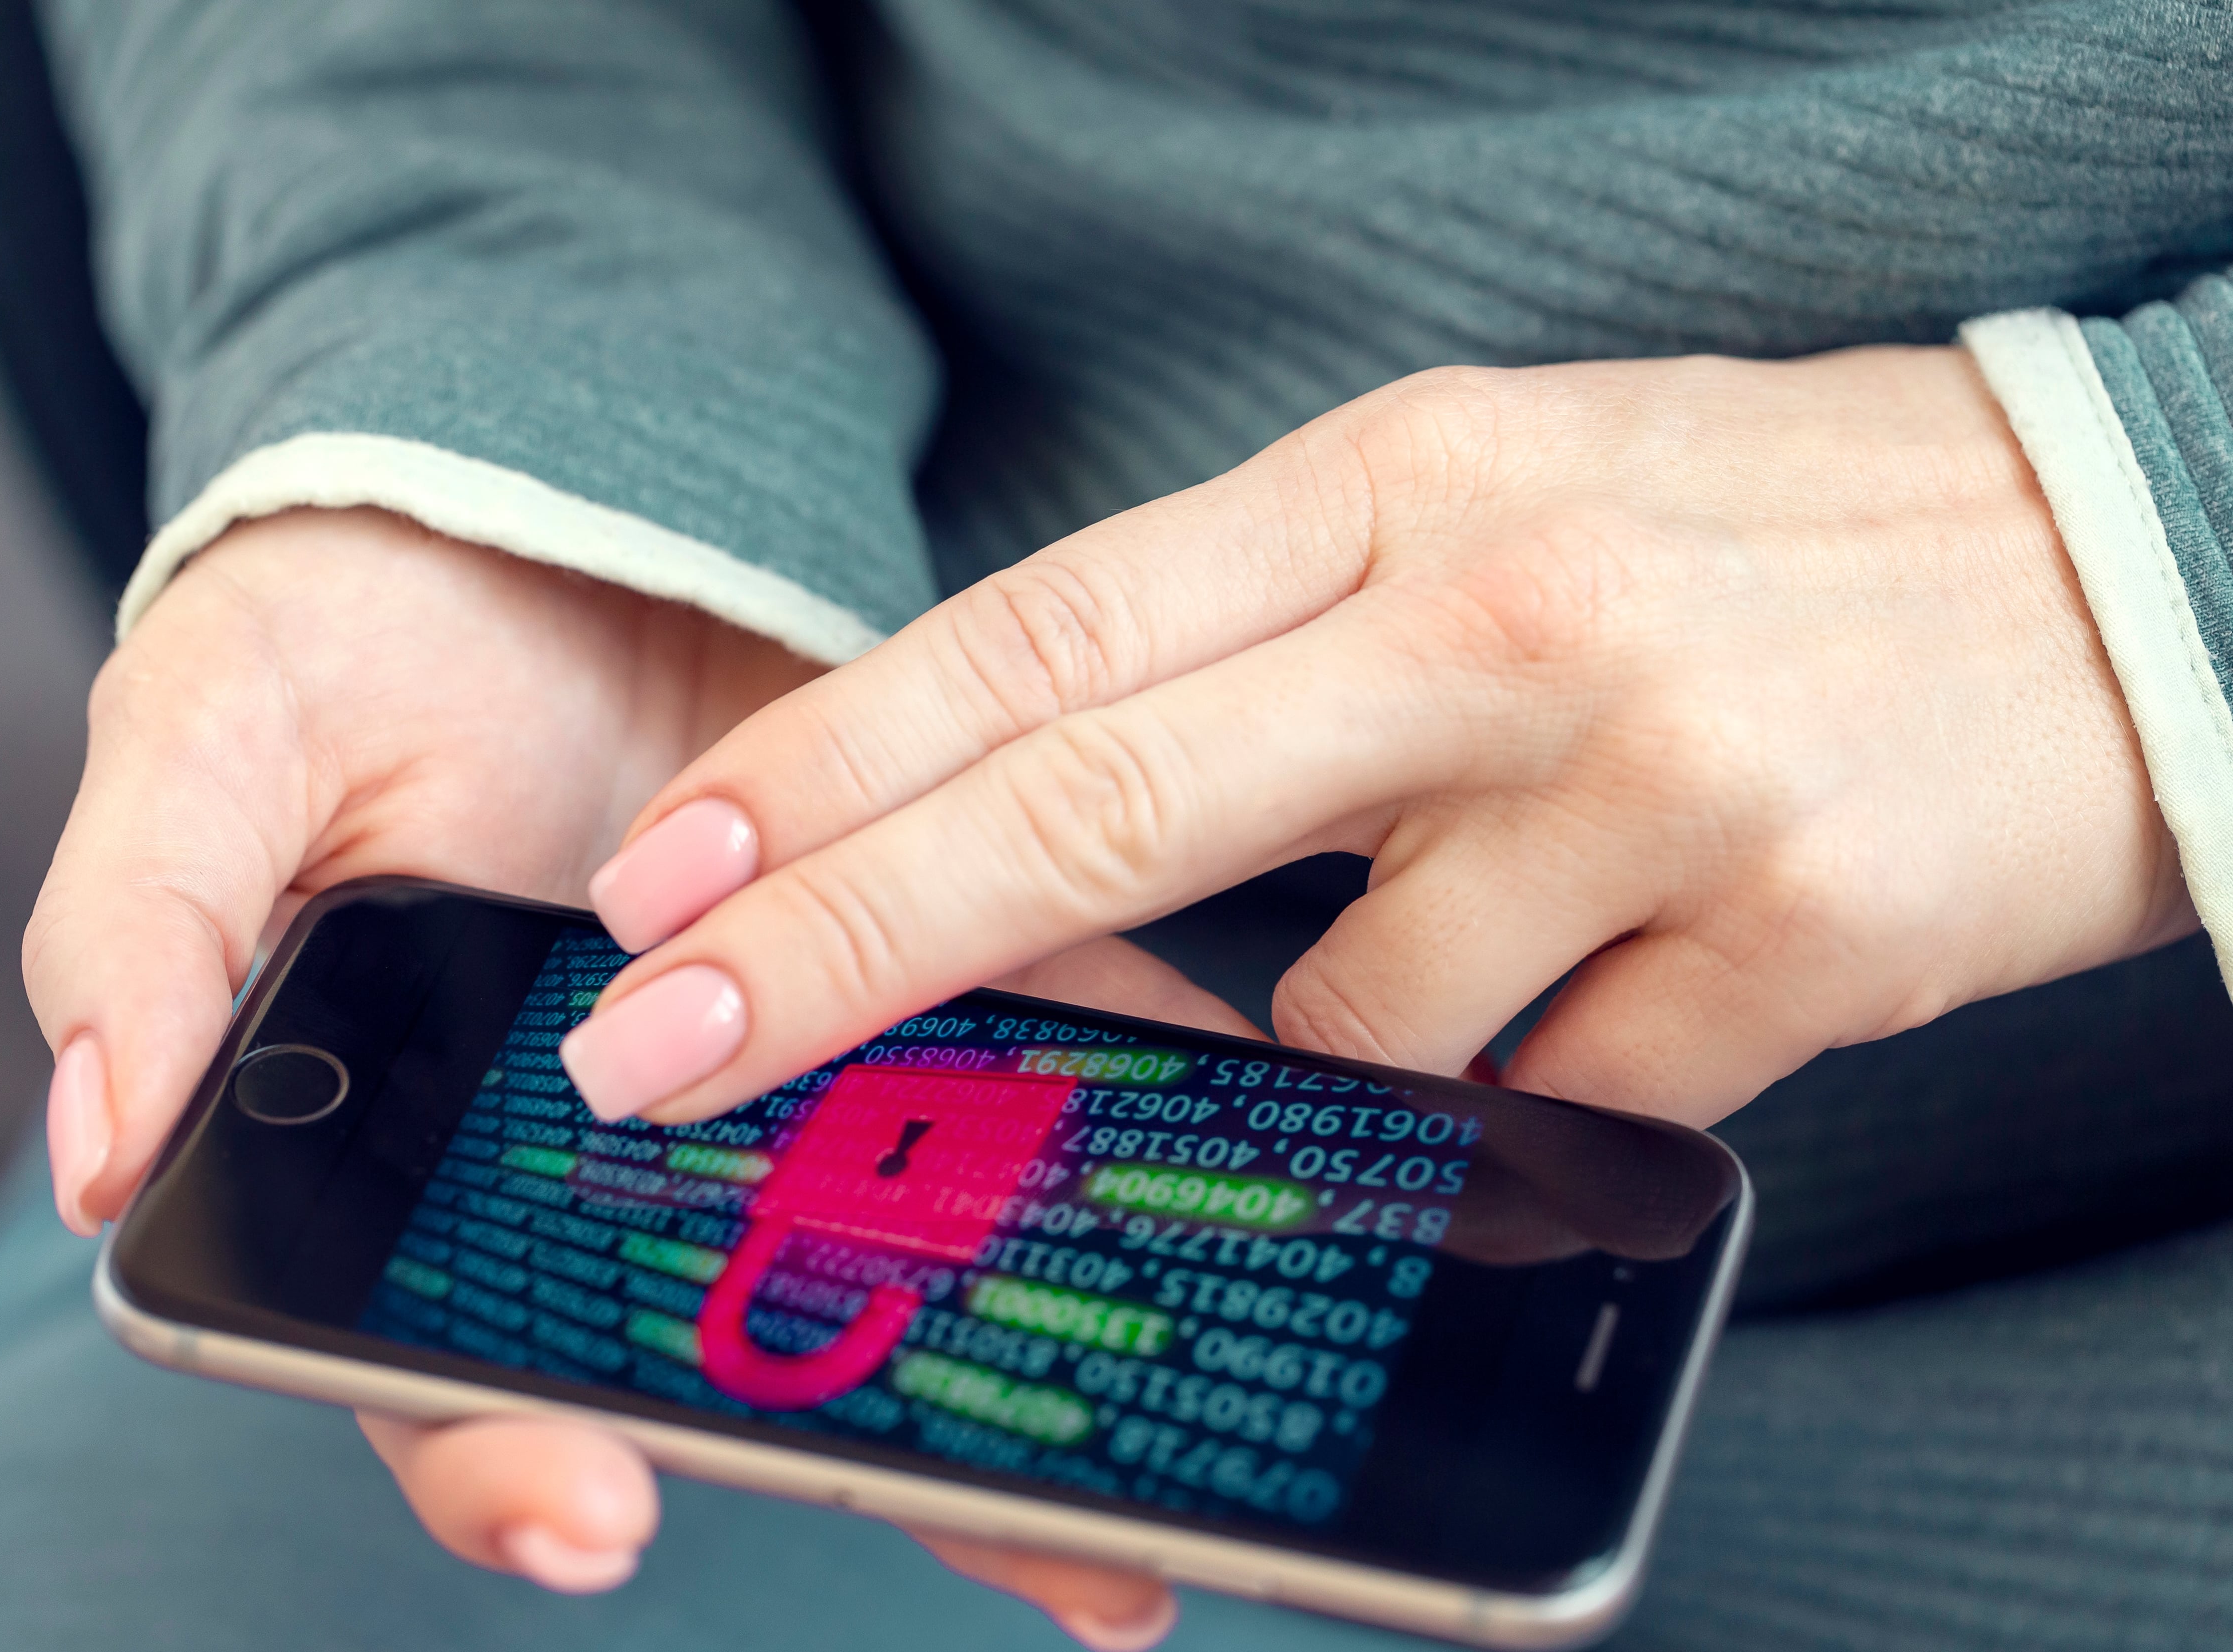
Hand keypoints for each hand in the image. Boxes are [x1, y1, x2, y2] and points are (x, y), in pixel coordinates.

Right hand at [21, 509, 1174, 1646]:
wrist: (538, 508)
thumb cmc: (341, 643)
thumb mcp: (211, 749)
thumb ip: (147, 934)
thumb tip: (100, 1149)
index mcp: (437, 1154)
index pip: (457, 1347)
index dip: (508, 1443)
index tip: (595, 1506)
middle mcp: (642, 1149)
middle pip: (735, 1350)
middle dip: (872, 1462)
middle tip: (1043, 1571)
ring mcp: (806, 1060)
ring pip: (912, 1246)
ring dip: (1035, 1365)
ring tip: (1160, 1505)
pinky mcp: (935, 944)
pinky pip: (1042, 1059)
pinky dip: (1137, 1132)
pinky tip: (1244, 1204)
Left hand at [558, 346, 2194, 1130]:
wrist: (2132, 564)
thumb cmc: (1763, 546)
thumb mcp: (1502, 518)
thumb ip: (1288, 662)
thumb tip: (1075, 837)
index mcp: (1405, 483)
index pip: (1047, 628)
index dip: (838, 762)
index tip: (671, 872)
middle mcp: (1500, 610)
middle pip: (1096, 803)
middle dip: (854, 942)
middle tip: (660, 1049)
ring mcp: (1642, 777)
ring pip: (1348, 1019)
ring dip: (1355, 1035)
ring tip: (1514, 925)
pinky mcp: (1784, 936)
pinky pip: (1556, 1094)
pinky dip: (1549, 1076)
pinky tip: (1651, 967)